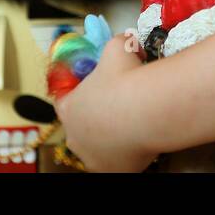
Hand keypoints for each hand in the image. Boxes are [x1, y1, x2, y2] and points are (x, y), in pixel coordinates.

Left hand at [56, 34, 156, 172]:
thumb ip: (116, 45)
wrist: (149, 110)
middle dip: (95, 115)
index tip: (95, 87)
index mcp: (68, 109)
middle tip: (117, 103)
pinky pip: (118, 159)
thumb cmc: (126, 78)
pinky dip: (127, 151)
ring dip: (110, 135)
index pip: (64, 101)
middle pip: (81, 126)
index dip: (79, 92)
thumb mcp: (118, 47)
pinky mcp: (115, 172)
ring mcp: (94, 158)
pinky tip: (139, 136)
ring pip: (99, 146)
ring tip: (131, 120)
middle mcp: (75, 138)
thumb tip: (127, 42)